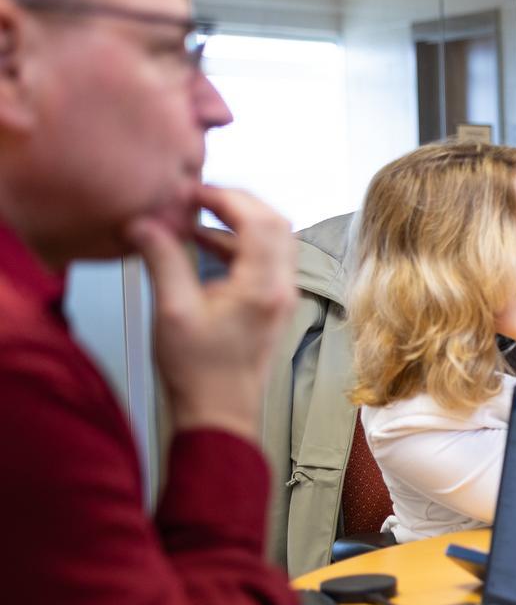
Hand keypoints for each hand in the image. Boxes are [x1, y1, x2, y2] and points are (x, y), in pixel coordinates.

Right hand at [126, 187, 296, 441]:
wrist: (219, 414)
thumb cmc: (199, 372)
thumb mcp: (173, 310)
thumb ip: (163, 260)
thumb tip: (145, 223)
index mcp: (264, 287)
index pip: (259, 220)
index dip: (226, 197)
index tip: (193, 190)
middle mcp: (281, 288)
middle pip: (275, 223)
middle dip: (238, 202)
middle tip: (199, 196)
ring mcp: (281, 296)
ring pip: (273, 240)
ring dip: (238, 222)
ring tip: (195, 216)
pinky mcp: (271, 304)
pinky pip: (264, 260)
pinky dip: (238, 244)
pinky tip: (203, 244)